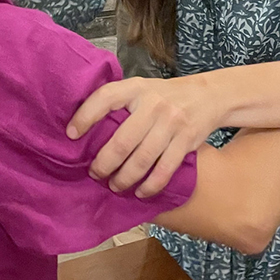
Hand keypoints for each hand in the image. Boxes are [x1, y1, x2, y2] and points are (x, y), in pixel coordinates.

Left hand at [67, 73, 218, 197]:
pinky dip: (151, 185)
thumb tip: (84, 128)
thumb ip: (119, 102)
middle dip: (104, 163)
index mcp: (136, 88)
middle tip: (94, 174)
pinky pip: (165, 169)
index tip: (71, 134)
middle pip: (122, 141)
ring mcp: (171, 122)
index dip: (85, 116)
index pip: (105, 98)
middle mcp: (153, 104)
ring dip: (125, 178)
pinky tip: (141, 192)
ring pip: (142, 159)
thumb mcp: (141, 88)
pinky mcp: (187, 140)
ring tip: (115, 185)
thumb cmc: (164, 96)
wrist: (208, 95)